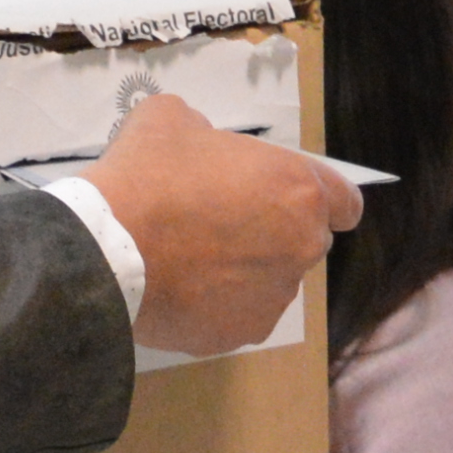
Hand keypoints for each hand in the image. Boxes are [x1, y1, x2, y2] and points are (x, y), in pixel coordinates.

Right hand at [87, 95, 357, 356]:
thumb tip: (204, 148)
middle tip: (218, 223)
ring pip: (271, 281)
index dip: (321, 201)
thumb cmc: (147, 176)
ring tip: (189, 260)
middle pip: (304, 242)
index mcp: (297, 189)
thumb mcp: (172, 119)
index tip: (289, 202)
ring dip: (244, 271)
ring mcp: (274, 296)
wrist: (107, 252)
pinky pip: (238, 314)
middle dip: (272, 233)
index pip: (345, 204)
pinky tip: (178, 288)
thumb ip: (207, 132)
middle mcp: (300, 247)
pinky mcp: (242, 333)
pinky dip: (216, 304)